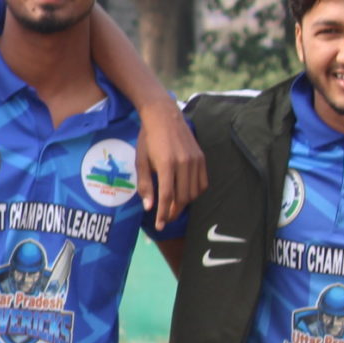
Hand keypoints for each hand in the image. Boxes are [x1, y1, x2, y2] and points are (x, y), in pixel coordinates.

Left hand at [136, 101, 206, 225]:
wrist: (164, 117)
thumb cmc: (148, 139)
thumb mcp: (141, 161)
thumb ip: (145, 185)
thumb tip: (149, 207)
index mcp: (166, 164)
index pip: (167, 196)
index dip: (163, 214)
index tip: (160, 225)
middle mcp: (184, 163)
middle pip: (183, 197)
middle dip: (174, 212)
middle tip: (166, 218)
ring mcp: (195, 160)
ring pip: (194, 192)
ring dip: (184, 203)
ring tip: (174, 207)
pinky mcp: (202, 158)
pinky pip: (203, 183)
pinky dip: (195, 192)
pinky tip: (185, 194)